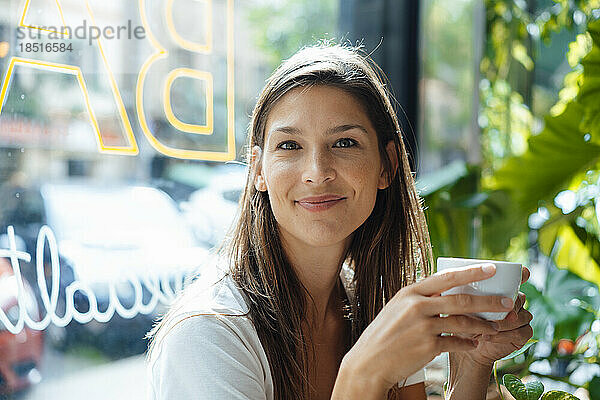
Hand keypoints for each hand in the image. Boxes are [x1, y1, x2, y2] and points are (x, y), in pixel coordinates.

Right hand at [340, 264, 513, 390]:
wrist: (369, 362)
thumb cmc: (384, 335)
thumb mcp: (397, 309)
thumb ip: (419, 300)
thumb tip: (445, 293)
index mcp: (410, 292)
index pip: (446, 276)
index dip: (471, 271)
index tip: (492, 268)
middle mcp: (416, 306)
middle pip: (461, 299)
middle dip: (489, 301)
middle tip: (508, 302)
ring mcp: (422, 326)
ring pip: (463, 322)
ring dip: (483, 325)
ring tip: (495, 327)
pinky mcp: (427, 347)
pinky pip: (456, 343)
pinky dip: (468, 344)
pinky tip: (474, 345)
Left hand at [457, 267, 533, 366]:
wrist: (465, 344)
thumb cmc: (461, 319)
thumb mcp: (458, 304)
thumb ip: (460, 294)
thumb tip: (452, 283)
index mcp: (502, 289)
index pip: (519, 277)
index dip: (523, 274)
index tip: (523, 273)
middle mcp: (515, 301)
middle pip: (519, 298)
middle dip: (508, 304)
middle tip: (497, 310)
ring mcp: (521, 318)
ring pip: (520, 317)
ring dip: (503, 322)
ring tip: (487, 327)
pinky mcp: (522, 335)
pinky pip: (521, 333)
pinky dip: (504, 335)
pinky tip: (488, 336)